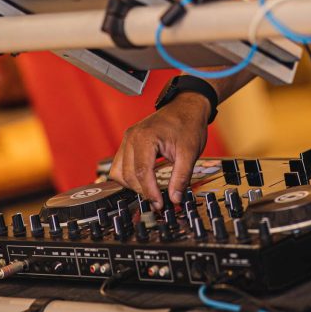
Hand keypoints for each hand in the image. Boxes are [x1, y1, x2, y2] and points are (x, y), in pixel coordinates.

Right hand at [109, 93, 209, 208]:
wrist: (187, 107)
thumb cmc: (188, 123)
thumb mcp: (190, 152)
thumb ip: (181, 177)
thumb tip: (174, 198)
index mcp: (145, 137)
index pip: (141, 172)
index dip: (150, 193)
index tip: (160, 204)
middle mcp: (131, 137)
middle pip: (129, 175)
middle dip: (143, 191)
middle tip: (159, 201)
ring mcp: (128, 139)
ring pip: (119, 172)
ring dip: (133, 185)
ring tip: (151, 191)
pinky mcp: (129, 142)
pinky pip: (120, 165)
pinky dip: (129, 176)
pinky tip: (144, 181)